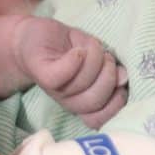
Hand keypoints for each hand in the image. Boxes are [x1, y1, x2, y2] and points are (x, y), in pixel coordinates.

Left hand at [13, 16, 127, 129]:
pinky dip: (74, 60)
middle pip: (94, 101)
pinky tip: (78, 49)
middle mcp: (68, 99)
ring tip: (91, 48)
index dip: (116, 103)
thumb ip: (110, 70)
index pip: (101, 118)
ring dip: (94, 61)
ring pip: (81, 84)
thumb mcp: (96, 57)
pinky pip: (60, 74)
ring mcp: (54, 88)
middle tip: (106, 58)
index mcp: (83, 99)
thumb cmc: (68, 47)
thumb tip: (123, 79)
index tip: (120, 83)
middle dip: (108, 77)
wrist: (30, 36)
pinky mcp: (42, 73)